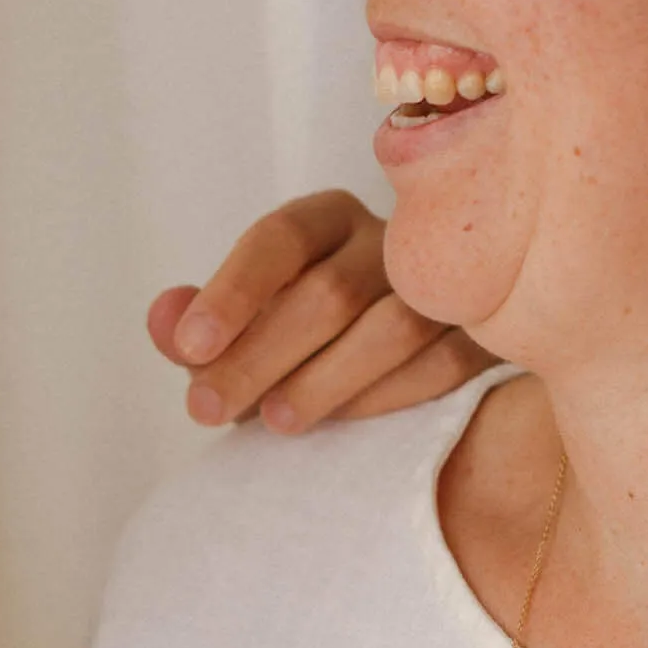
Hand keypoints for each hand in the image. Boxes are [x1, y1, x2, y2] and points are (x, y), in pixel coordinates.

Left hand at [148, 189, 494, 431]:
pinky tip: (345, 426)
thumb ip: (193, 326)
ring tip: (273, 422)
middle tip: (206, 408)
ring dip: (325, 382)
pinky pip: (442, 364)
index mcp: (326, 221)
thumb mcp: (239, 331)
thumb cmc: (300, 342)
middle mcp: (390, 240)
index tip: (187, 348)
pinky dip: (387, 398)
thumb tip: (164, 319)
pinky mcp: (484, 332)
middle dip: (260, 355)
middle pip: (330, 291)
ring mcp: (445, 285)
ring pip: (392, 328)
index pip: (280, 237)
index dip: (232, 291)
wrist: (394, 365)